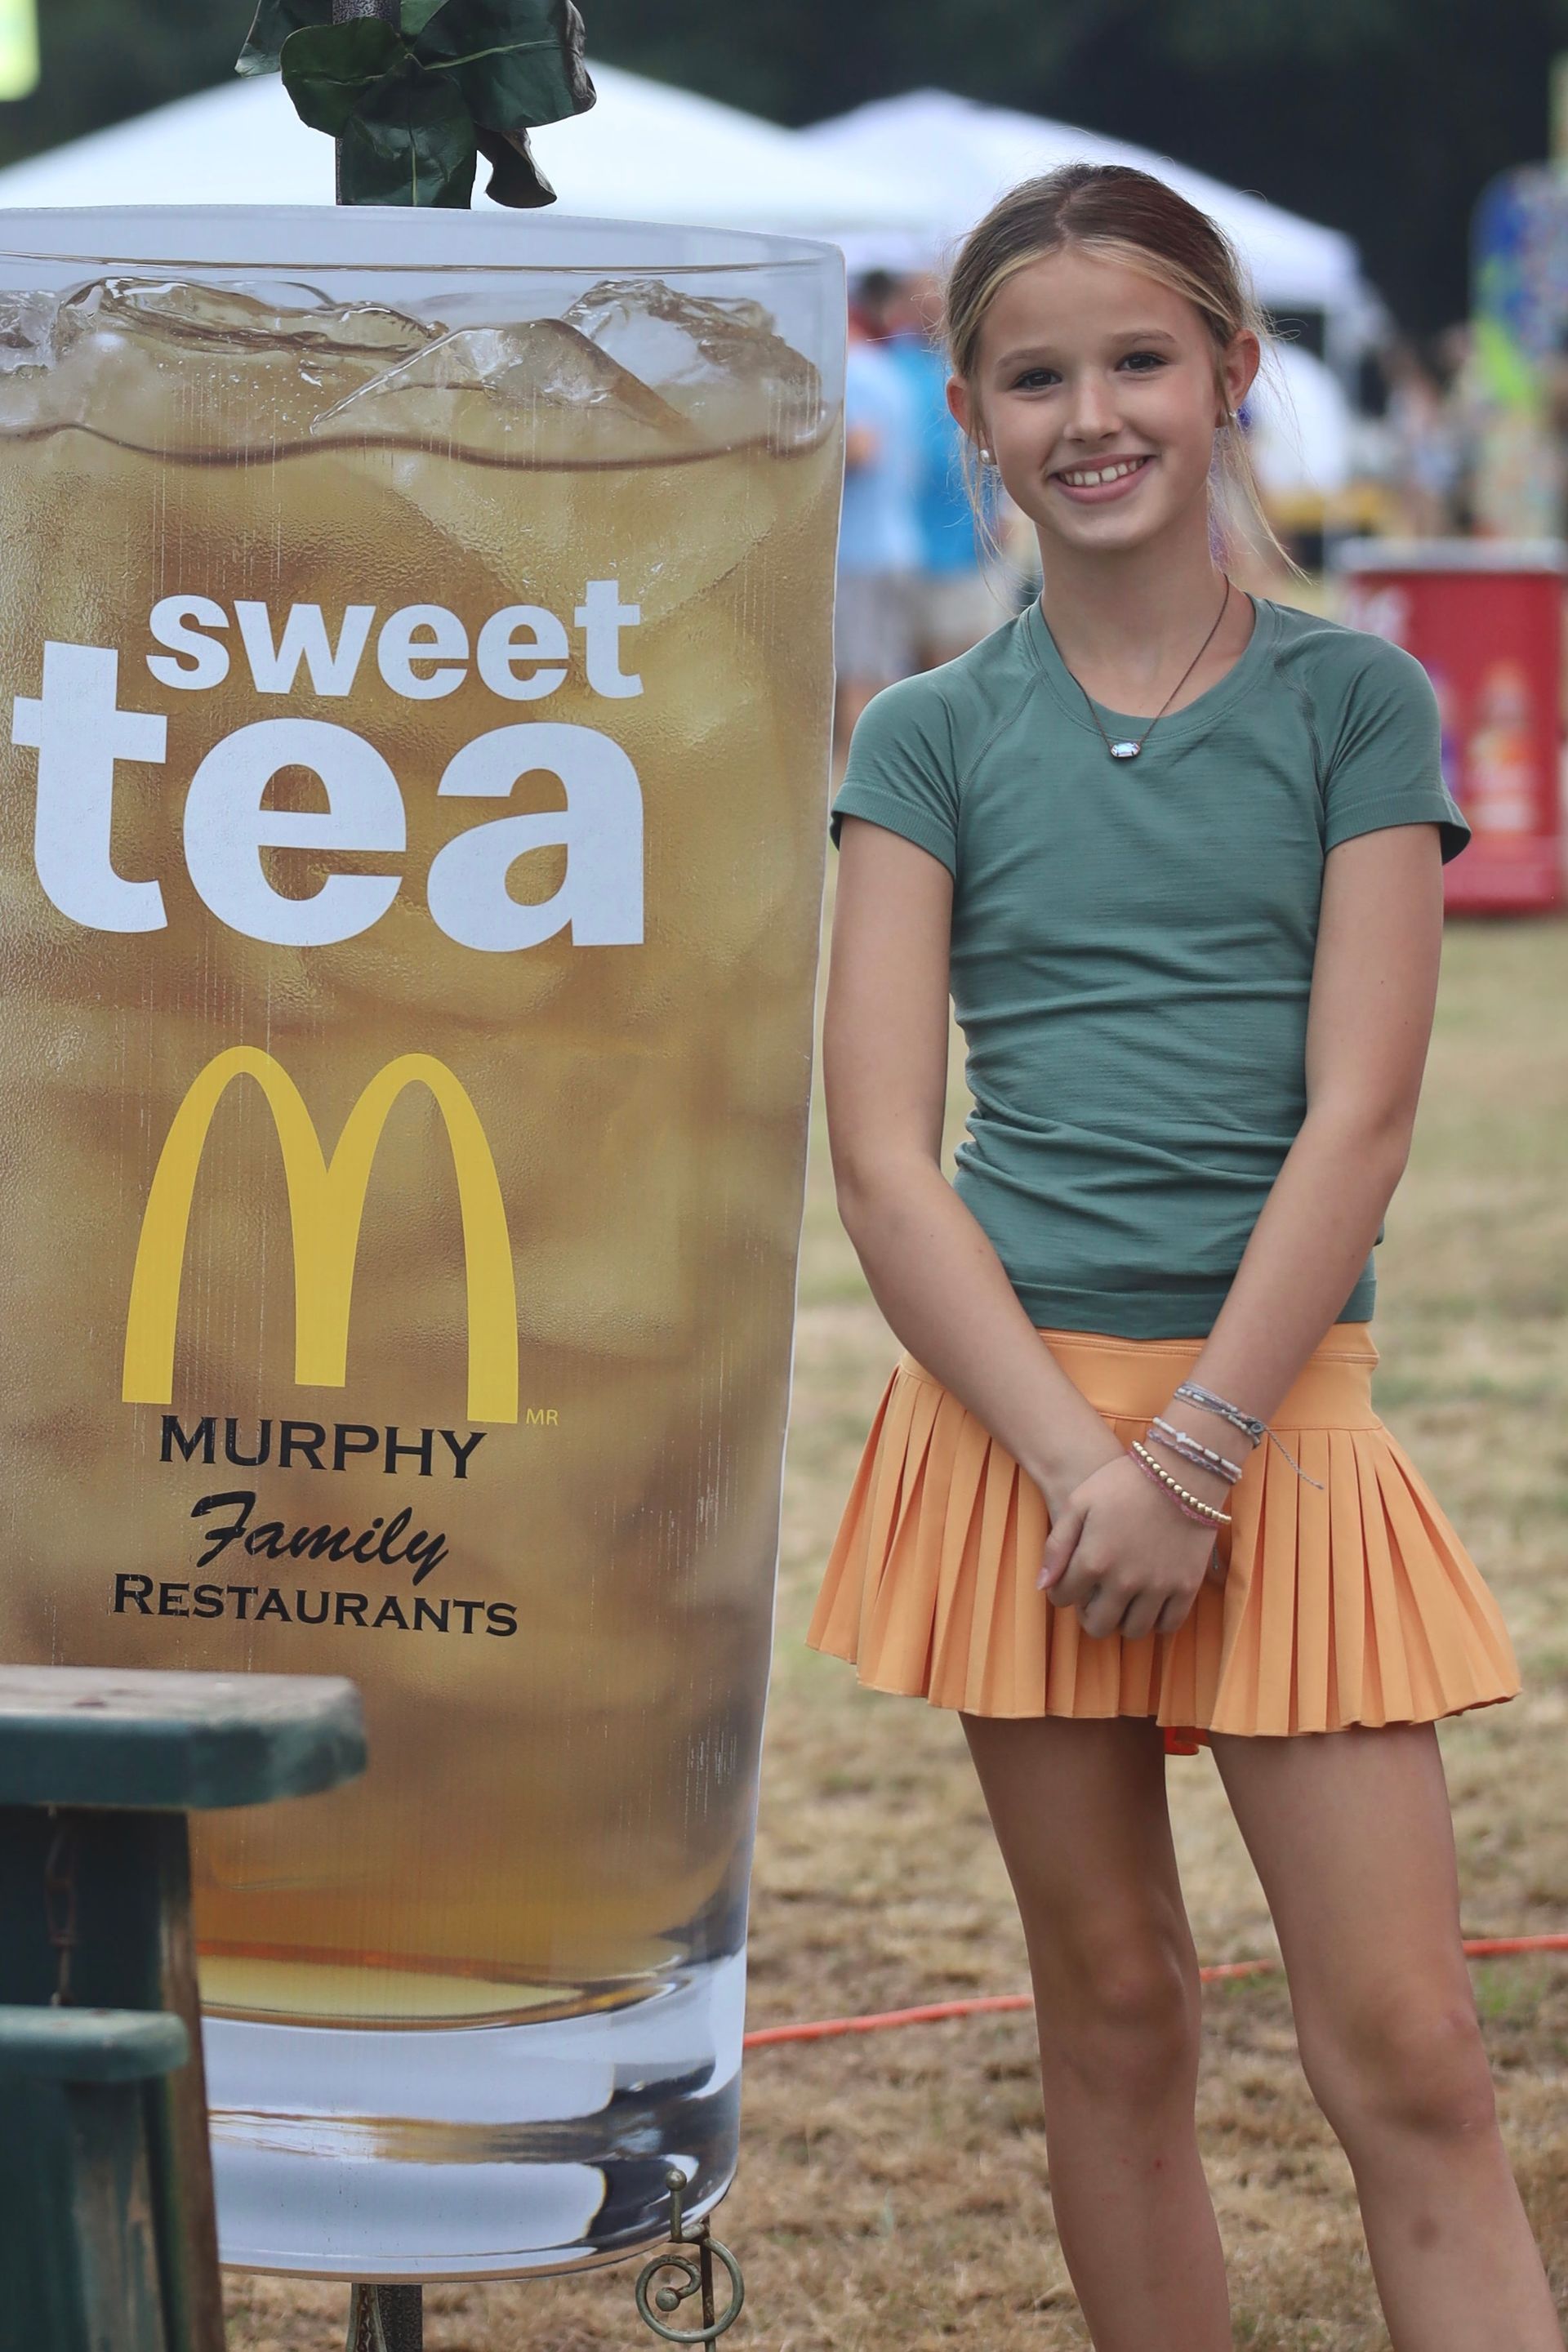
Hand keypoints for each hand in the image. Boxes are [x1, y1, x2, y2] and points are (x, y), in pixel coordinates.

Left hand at [1037, 1448, 1227, 1640]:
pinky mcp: (1186, 1587)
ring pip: (1133, 1631)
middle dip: (1089, 1616)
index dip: (1060, 1592)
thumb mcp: (1079, 1503)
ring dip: (1122, 1621)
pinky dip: (1156, 1622)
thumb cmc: (1122, 1482)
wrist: (1180, 1472)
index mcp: (1093, 1561)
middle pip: (1098, 1626)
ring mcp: (1158, 1587)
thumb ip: (1056, 1546)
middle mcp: (1124, 1582)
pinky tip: (1149, 1606)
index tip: (1068, 1584)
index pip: (1063, 1598)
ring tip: (1121, 1603)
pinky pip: (1169, 1625)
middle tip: (1093, 1600)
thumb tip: (1043, 1585)